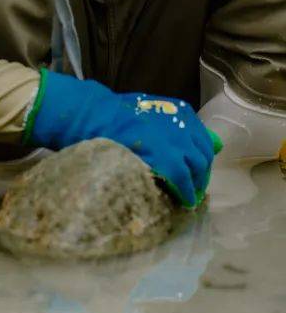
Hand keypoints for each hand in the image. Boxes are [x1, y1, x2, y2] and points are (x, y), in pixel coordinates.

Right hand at [26, 70, 219, 208]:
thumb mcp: (154, 114)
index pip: (203, 141)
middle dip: (201, 173)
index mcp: (182, 112)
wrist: (96, 116)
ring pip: (197, 168)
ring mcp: (178, 142)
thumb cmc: (118, 116)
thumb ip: (180, 128)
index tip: (195, 171)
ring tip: (188, 196)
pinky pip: (183, 179)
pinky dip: (186, 192)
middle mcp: (185, 125)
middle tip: (193, 187)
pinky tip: (184, 200)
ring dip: (195, 184)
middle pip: (203, 155)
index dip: (201, 159)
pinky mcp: (169, 159)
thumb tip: (215, 143)